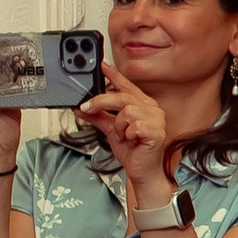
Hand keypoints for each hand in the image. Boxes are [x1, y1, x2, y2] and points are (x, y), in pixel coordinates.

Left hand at [77, 66, 175, 202]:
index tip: (102, 66)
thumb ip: (97, 117)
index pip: (127, 86)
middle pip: (123, 96)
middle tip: (86, 107)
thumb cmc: (132, 151)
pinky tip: (132, 141)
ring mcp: (157, 119)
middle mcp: (151, 109)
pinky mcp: (157, 131)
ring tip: (123, 136)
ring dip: (119, 126)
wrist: (141, 172)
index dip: (114, 75)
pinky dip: (127, 134)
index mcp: (143, 105)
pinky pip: (134, 125)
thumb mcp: (110, 130)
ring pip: (127, 111)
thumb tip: (81, 107)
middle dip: (101, 101)